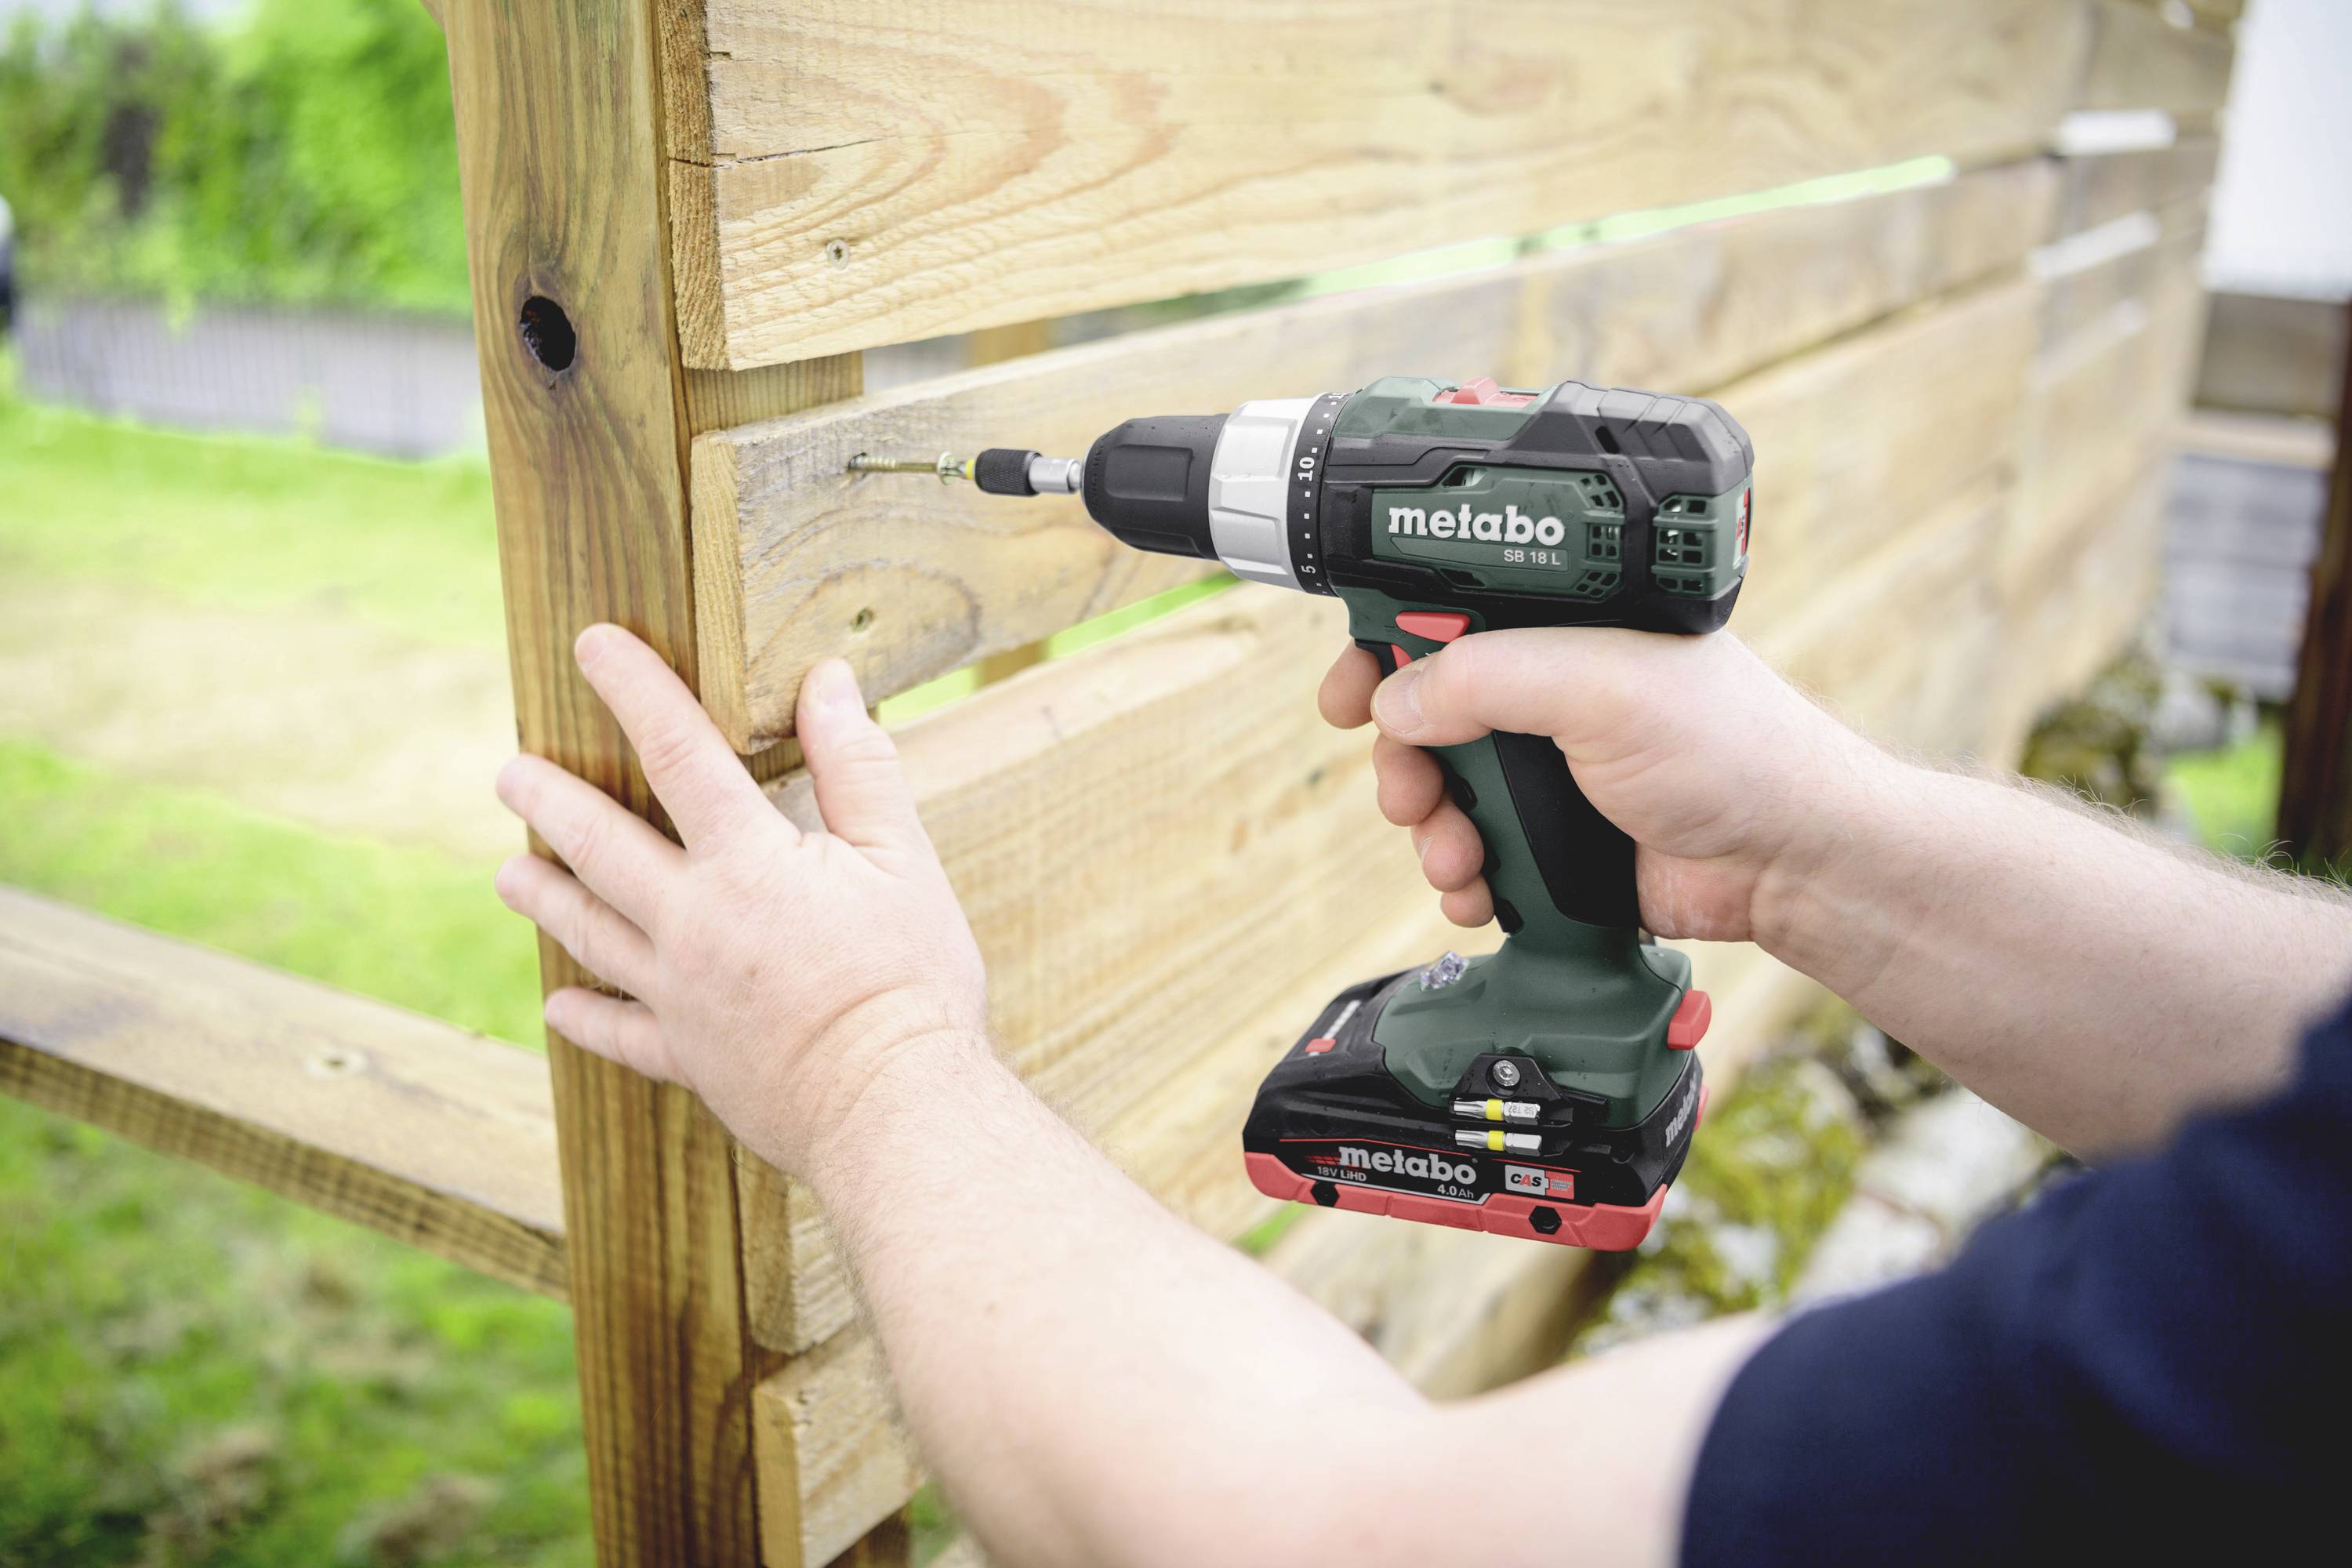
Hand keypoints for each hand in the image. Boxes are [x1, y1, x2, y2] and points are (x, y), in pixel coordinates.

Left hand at [492, 625, 986, 1175]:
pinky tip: (560, 1006)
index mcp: (749, 863)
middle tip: (510, 773)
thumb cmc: (912, 979)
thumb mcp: (903, 858)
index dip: (636, 691)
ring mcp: (681, 997)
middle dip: (550, 801)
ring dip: (546, 898)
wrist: (895, 1108)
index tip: (593, 644)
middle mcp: (694, 923)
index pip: (679, 754)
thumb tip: (828, 681)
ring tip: (511, 873)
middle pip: (601, 847)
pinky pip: (621, 1035)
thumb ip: (857, 768)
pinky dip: (586, 1018)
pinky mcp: (691, 1060)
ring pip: (591, 934)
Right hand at [1318, 628, 1882, 943]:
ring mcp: (1550, 767)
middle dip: (1401, 760)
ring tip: (1457, 856)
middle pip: (1424, 713)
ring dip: (1431, 830)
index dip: (1383, 648)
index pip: (1444, 615)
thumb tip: (1397, 703)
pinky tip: (1477, 892)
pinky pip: (1474, 854)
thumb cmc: (1728, 748)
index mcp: (1561, 624)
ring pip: (1441, 792)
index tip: (1347, 692)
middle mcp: (1550, 688)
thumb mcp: (1597, 685)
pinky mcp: (1553, 838)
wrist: (1787, 861)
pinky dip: (1461, 877)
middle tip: (1405, 792)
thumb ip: (1487, 679)